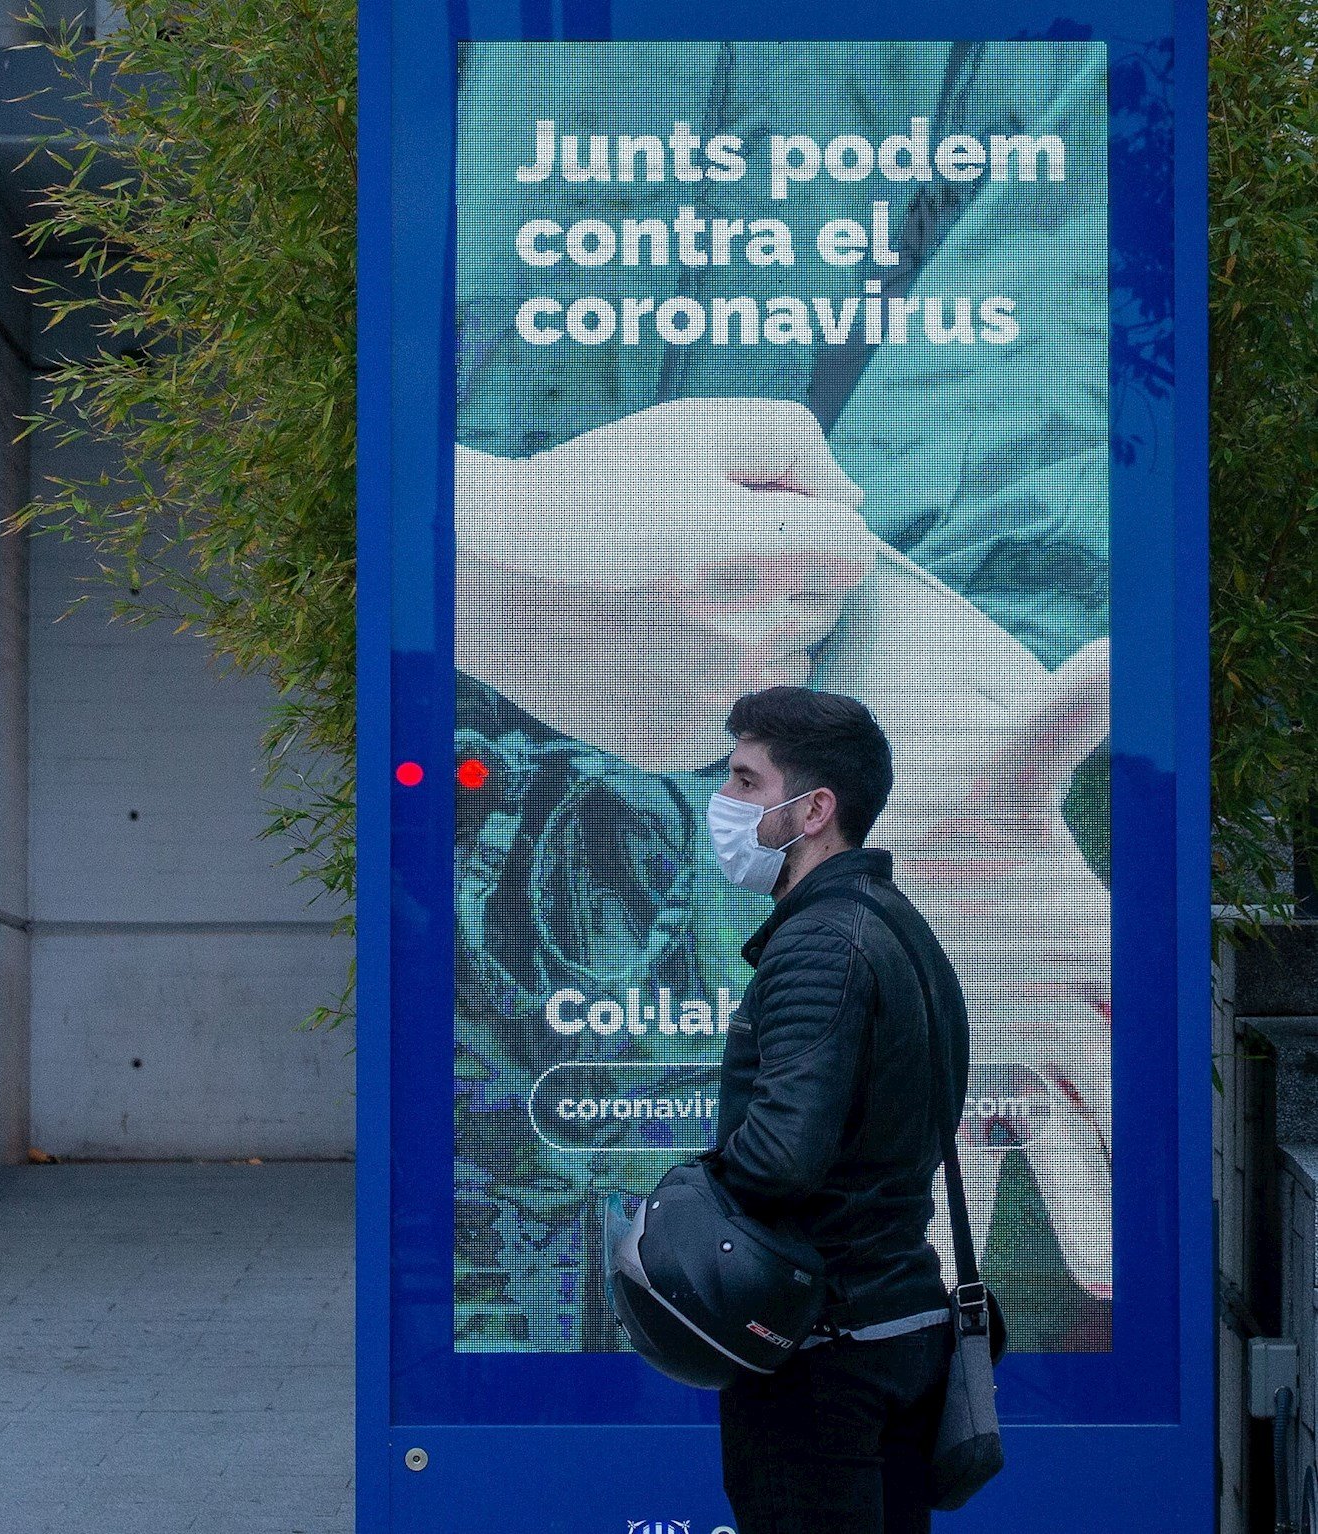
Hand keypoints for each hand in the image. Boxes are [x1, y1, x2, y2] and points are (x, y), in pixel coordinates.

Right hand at [455, 399, 873, 769]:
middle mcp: (747, 638)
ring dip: (748, 640)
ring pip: (779, 669)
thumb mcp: (691, 428)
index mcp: (763, 555)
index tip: (750, 524)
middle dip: (777, 582)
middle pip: (818, 612)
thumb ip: (795, 445)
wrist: (484, 576)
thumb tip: (849, 498)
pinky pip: (728, 714)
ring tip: (671, 610)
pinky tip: (649, 653)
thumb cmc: (586, 494)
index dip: (804, 528)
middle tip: (697, 563)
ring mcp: (711, 700)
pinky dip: (702, 687)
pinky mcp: (675, 742)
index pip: (851, 552)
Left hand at [818, 560, 1113, 1299]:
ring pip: (1038, 1122)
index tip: (1161, 1151)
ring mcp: (998, 1016)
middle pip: (1092, 1099)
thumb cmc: (966, 760)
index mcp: (1086, 935)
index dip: (1143, 1093)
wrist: (898, 759)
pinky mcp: (939, 1026)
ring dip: (1057, 1195)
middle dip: (1103, 1180)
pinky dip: (959, 1168)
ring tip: (1083, 1277)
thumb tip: (1126, 656)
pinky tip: (955, 1240)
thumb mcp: (1014, 748)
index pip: (1131, 1022)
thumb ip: (1070, 715)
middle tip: (1121, 1267)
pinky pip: (958, 1108)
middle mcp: (1055, 990)